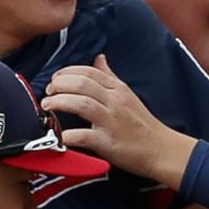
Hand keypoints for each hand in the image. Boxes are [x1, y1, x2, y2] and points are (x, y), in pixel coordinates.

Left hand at [41, 55, 195, 185]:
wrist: (161, 150)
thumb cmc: (141, 123)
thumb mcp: (128, 94)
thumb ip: (110, 77)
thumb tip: (99, 58)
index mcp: (118, 89)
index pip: (89, 72)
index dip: (67, 72)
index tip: (55, 78)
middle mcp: (115, 102)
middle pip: (82, 84)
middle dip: (59, 85)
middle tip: (47, 91)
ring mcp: (111, 122)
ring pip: (81, 104)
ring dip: (59, 103)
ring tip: (47, 106)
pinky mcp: (108, 143)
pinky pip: (83, 136)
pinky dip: (68, 135)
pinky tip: (59, 136)